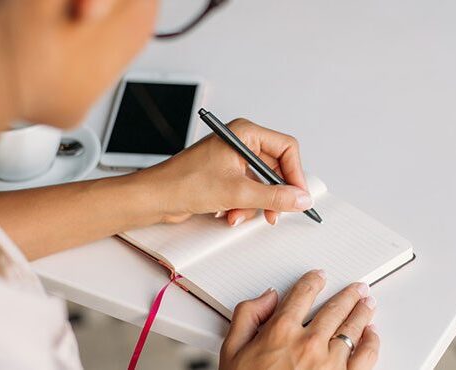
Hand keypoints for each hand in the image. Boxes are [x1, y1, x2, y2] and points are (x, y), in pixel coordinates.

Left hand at [131, 118, 313, 225]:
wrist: (155, 197)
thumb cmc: (183, 183)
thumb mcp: (237, 192)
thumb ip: (274, 196)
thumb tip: (300, 199)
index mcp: (244, 133)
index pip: (286, 148)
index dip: (295, 174)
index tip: (298, 196)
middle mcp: (240, 142)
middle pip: (275, 169)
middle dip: (272, 194)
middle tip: (275, 212)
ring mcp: (233, 160)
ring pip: (262, 184)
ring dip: (254, 204)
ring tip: (238, 214)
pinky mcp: (226, 176)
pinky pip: (248, 191)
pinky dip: (242, 206)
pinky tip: (229, 214)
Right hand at [220, 270, 379, 369]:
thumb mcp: (233, 351)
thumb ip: (247, 317)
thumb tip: (266, 298)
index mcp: (281, 332)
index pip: (302, 295)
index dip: (313, 281)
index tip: (319, 277)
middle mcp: (308, 343)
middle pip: (335, 309)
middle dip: (348, 295)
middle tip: (356, 289)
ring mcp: (329, 363)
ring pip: (352, 328)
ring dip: (362, 313)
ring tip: (367, 305)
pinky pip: (365, 355)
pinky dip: (371, 342)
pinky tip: (372, 335)